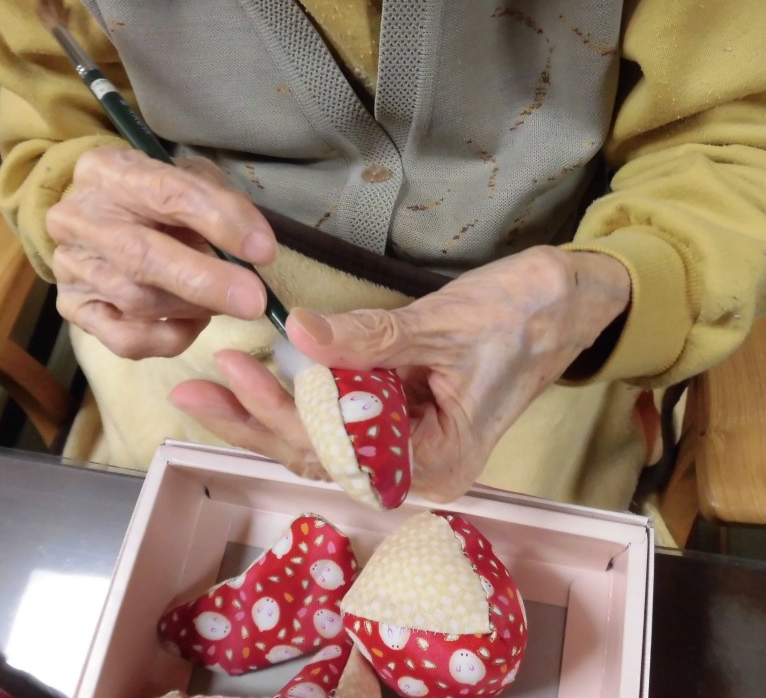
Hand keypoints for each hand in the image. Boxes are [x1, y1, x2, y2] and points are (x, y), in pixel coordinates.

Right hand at [47, 147, 275, 357]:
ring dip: (194, 308)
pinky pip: (124, 339)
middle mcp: (80, 217)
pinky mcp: (74, 309)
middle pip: (141, 255)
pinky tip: (194, 323)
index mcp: (108, 171)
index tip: (262, 249)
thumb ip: (219, 203)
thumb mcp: (189, 178)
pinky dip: (168, 338)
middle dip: (204, 281)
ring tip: (227, 301)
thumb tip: (254, 247)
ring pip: (137, 300)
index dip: (219, 222)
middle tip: (253, 300)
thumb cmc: (157, 195)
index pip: (168, 192)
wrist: (100, 216)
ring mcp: (71, 266)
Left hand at [169, 246, 629, 500]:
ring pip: (323, 440)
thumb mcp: (444, 324)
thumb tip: (296, 333)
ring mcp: (409, 443)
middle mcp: (419, 466)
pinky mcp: (403, 416)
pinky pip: (340, 417)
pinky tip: (260, 380)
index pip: (339, 451)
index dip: (281, 417)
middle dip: (257, 421)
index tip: (234, 373)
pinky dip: (300, 398)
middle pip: (320, 455)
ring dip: (268, 412)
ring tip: (209, 386)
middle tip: (196, 388)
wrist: (569, 298)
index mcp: (437, 461)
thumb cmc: (524, 314)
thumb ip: (369, 337)